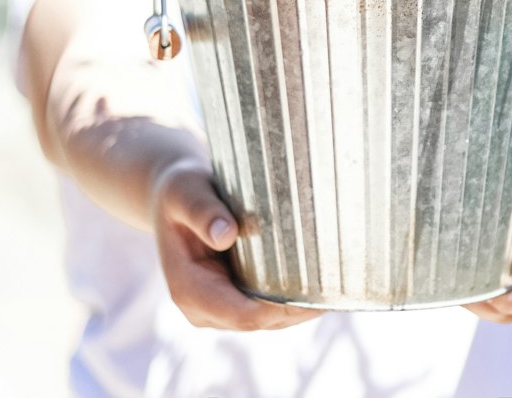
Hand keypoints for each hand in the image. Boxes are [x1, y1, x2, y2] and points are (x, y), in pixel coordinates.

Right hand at [151, 158, 322, 331]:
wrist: (174, 196)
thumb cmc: (179, 190)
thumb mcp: (185, 192)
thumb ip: (203, 212)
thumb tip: (226, 234)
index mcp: (188, 290)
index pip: (240, 314)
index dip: (278, 309)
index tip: (313, 296)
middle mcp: (203, 308)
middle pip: (260, 321)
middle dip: (297, 310)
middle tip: (338, 288)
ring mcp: (219, 308)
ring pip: (268, 319)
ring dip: (300, 308)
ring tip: (337, 286)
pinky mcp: (233, 298)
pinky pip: (267, 306)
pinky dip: (292, 298)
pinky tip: (321, 282)